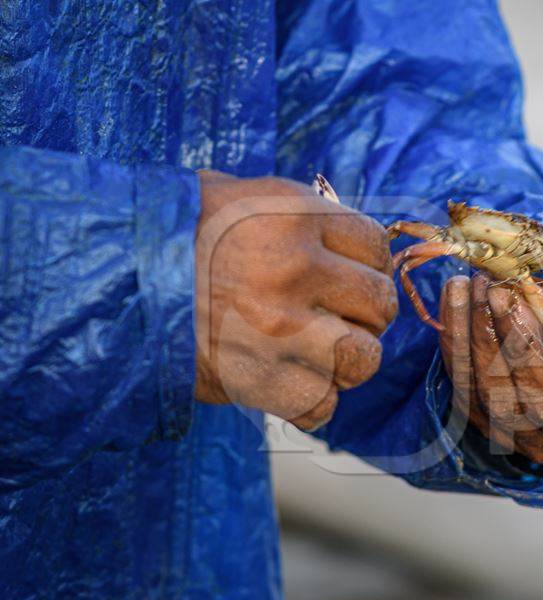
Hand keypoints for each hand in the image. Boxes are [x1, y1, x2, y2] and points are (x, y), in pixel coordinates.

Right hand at [193, 170, 396, 429]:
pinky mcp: (259, 381)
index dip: (369, 263)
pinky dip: (312, 400)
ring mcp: (281, 330)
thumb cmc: (171, 232)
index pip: (376, 245)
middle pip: (379, 304)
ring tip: (321, 352)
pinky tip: (290, 382)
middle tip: (340, 315)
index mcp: (296, 217)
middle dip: (365, 313)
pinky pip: (322, 405)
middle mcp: (297, 271)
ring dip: (349, 360)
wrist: (105, 277)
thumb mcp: (236, 194)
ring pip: (363, 359)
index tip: (353, 273)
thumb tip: (348, 242)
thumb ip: (300, 216)